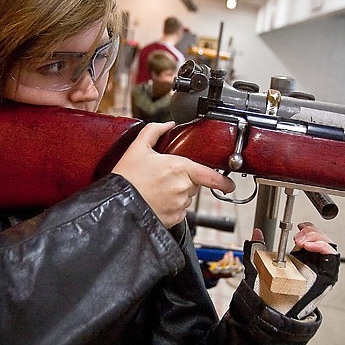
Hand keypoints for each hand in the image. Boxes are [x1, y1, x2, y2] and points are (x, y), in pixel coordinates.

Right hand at [112, 122, 234, 227]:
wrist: (115, 204)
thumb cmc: (126, 178)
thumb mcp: (137, 148)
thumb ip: (155, 131)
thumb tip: (168, 125)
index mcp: (179, 168)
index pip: (210, 176)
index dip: (223, 182)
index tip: (229, 184)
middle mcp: (183, 188)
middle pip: (194, 184)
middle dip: (184, 180)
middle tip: (163, 178)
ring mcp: (179, 205)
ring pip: (186, 198)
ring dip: (177, 194)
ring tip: (156, 190)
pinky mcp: (173, 219)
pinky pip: (179, 212)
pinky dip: (171, 207)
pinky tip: (156, 201)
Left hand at [246, 223, 338, 318]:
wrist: (269, 310)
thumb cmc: (266, 292)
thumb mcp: (259, 264)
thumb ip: (257, 247)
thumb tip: (256, 232)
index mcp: (299, 259)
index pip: (312, 238)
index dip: (308, 229)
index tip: (299, 226)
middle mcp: (311, 264)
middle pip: (322, 239)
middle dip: (312, 231)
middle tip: (298, 236)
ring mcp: (319, 271)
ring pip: (329, 246)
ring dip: (318, 237)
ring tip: (302, 241)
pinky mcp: (325, 278)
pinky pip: (332, 258)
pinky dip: (323, 247)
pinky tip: (309, 246)